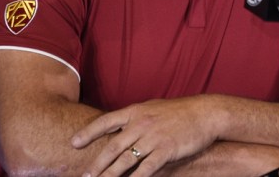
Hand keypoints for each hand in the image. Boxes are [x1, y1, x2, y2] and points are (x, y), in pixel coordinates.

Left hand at [71, 95, 221, 176]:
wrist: (205, 113)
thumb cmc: (179, 112)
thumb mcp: (152, 109)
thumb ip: (135, 119)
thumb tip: (118, 129)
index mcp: (135, 111)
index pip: (106, 121)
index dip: (88, 133)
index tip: (73, 143)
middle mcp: (141, 123)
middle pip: (112, 146)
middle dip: (97, 163)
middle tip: (85, 176)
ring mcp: (153, 137)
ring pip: (125, 159)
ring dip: (110, 174)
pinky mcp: (166, 150)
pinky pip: (146, 168)